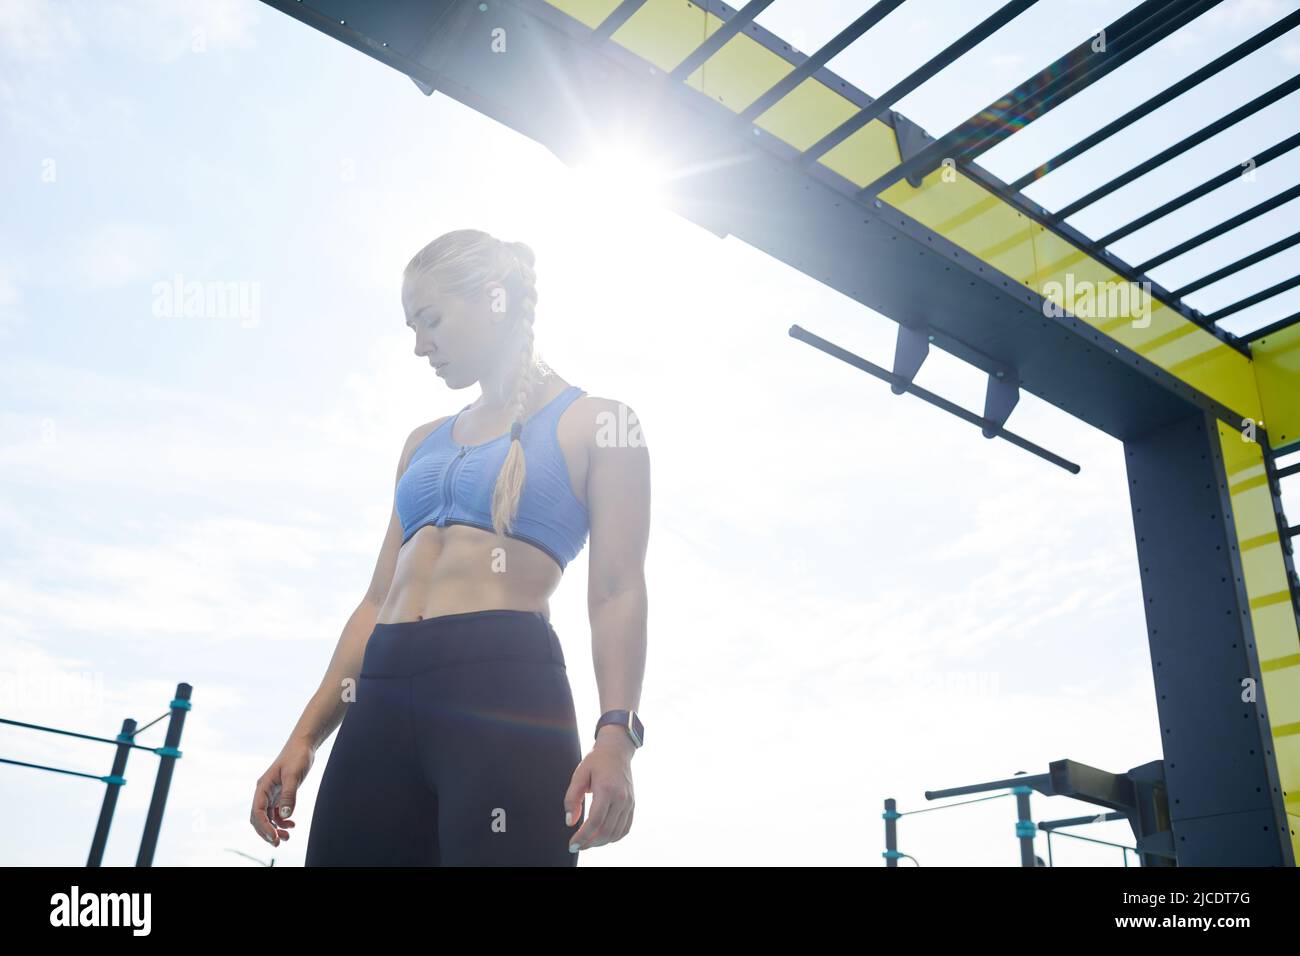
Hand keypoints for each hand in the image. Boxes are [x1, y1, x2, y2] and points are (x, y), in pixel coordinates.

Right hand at [250, 738, 314, 847]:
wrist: (303, 745)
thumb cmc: (297, 756)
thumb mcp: (294, 775)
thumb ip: (289, 795)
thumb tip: (285, 815)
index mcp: (262, 786)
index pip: (257, 812)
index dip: (264, 827)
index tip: (274, 837)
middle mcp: (264, 791)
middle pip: (258, 818)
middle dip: (266, 832)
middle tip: (278, 843)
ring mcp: (271, 793)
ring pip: (267, 817)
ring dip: (275, 829)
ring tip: (287, 838)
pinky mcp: (279, 793)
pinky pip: (276, 812)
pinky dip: (282, 821)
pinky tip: (292, 824)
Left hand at [563, 731, 634, 851]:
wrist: (617, 750)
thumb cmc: (596, 761)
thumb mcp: (579, 775)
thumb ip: (572, 798)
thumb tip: (570, 821)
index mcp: (606, 789)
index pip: (595, 821)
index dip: (582, 837)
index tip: (572, 845)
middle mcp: (621, 798)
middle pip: (606, 831)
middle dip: (590, 843)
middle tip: (577, 846)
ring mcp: (629, 802)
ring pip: (616, 833)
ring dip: (600, 842)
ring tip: (588, 842)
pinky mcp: (632, 805)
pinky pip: (625, 828)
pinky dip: (614, 837)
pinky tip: (602, 837)